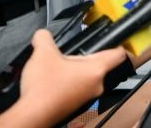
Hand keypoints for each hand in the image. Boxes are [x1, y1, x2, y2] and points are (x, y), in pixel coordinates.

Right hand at [0, 29, 127, 126]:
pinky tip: (54, 82)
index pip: (119, 54)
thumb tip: (43, 34)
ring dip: (76, 71)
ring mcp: (88, 98)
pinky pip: (79, 89)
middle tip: (69, 54)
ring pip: (88, 78)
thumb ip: (45, 37)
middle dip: (85, 57)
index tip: (114, 40)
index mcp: (96, 70)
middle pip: (100, 65)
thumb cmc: (43, 88)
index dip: (118, 44)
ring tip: (58, 68)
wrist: (32, 116)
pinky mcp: (77, 106)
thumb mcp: (43, 53)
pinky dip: (70, 84)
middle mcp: (97, 85)